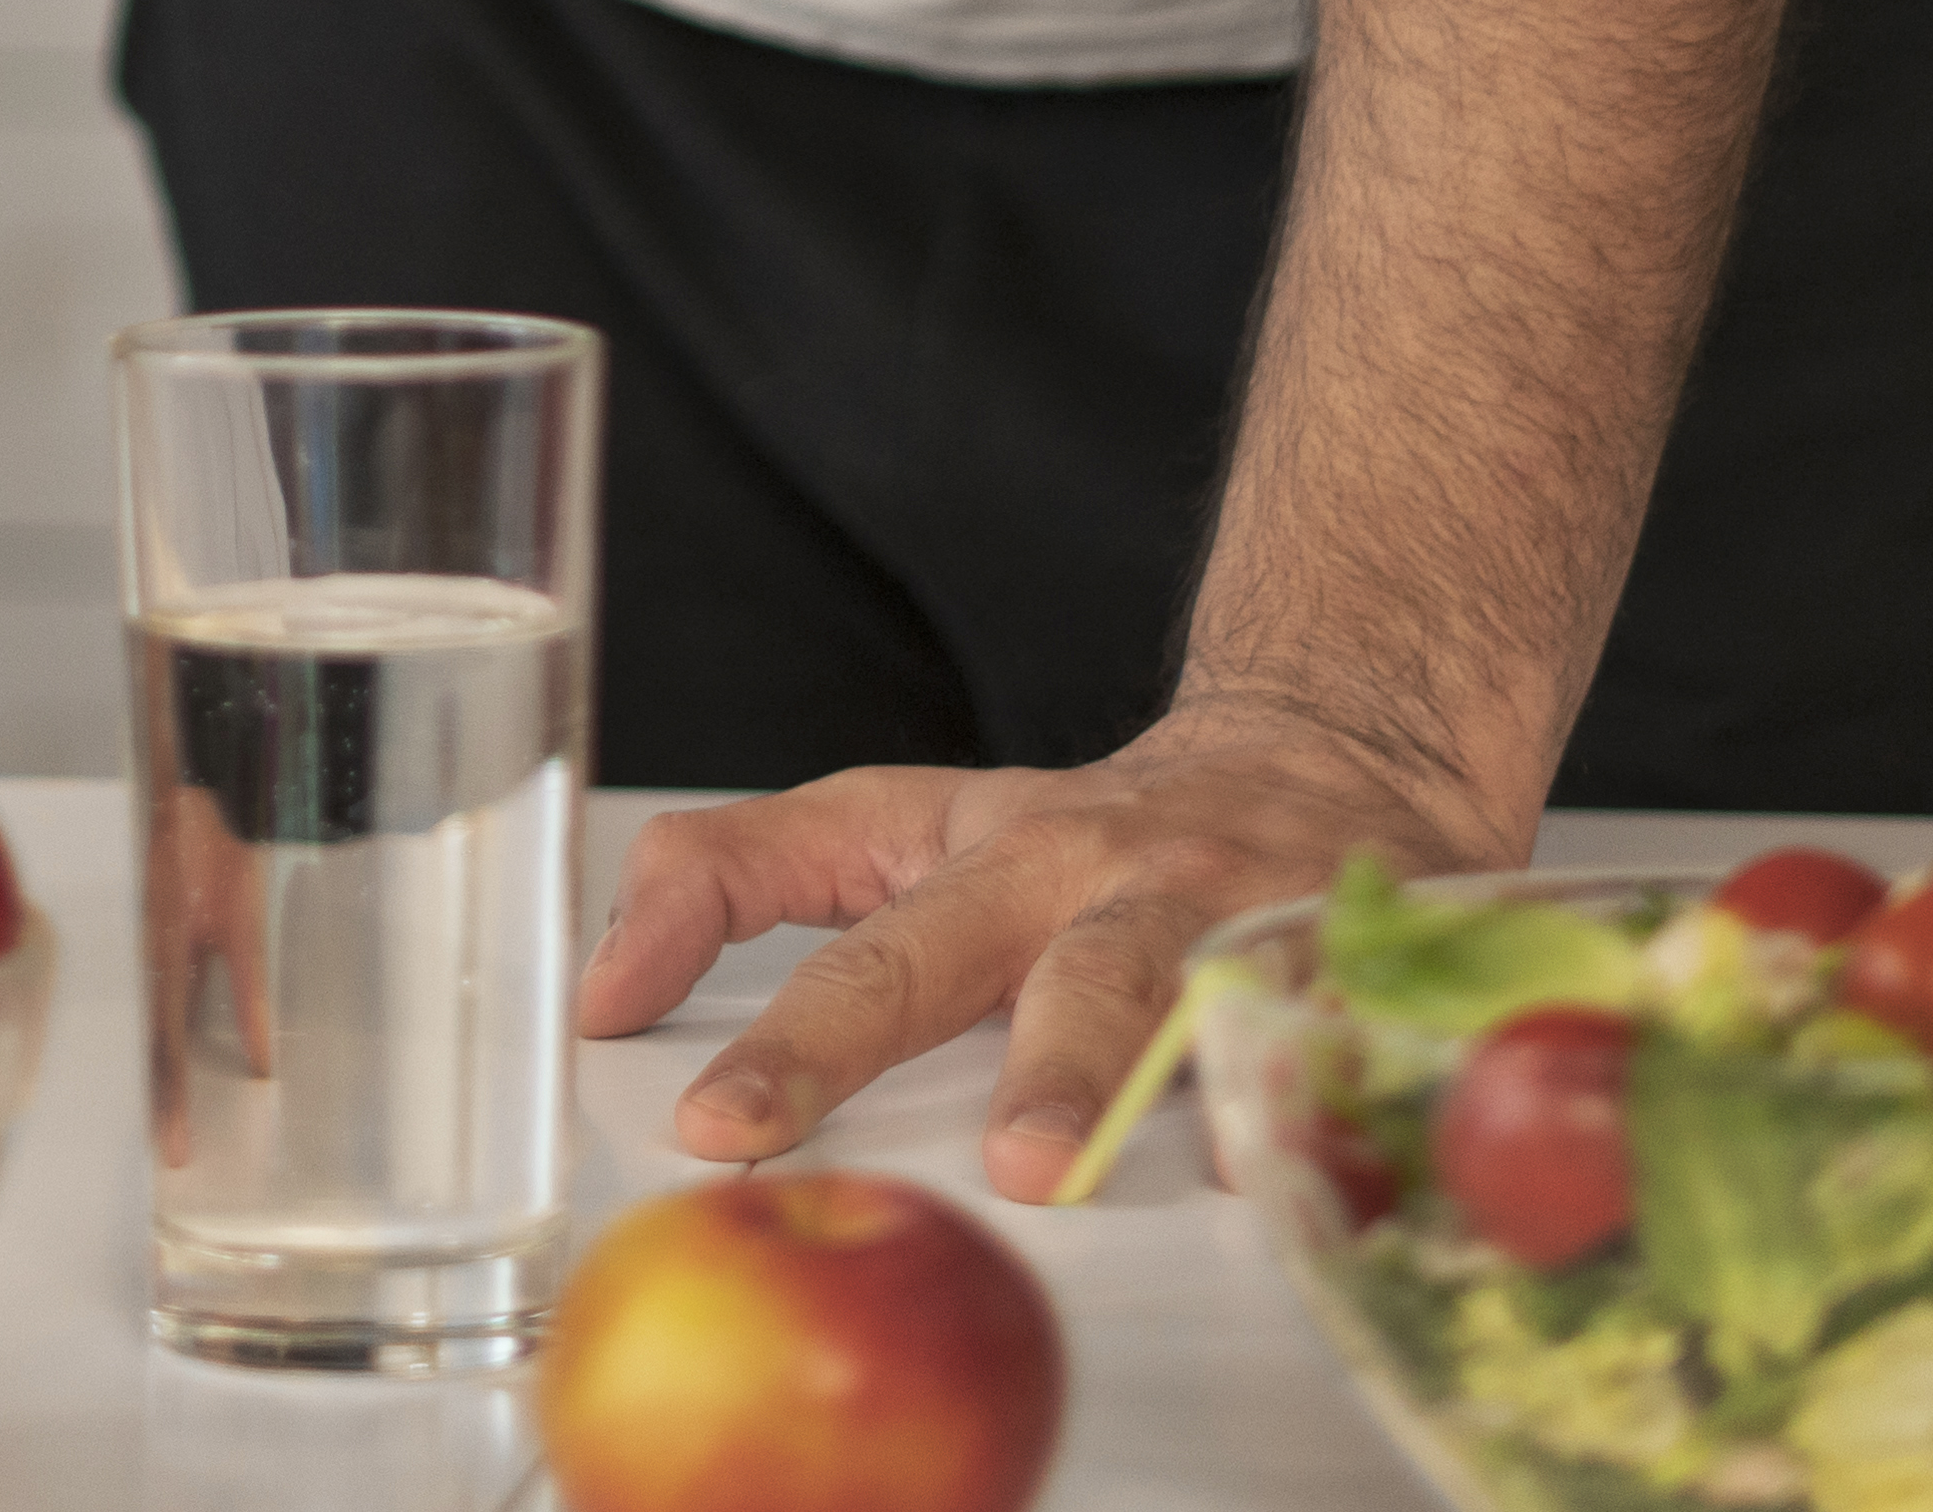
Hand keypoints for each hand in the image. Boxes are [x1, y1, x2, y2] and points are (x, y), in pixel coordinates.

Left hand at [570, 694, 1497, 1202]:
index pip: (806, 854)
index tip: (610, 1016)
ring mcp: (1189, 913)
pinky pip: (1288, 1040)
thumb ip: (746, 878)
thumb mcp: (913, 824)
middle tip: (750, 1120)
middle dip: (834, 1035)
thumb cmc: (1094, 838)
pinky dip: (1268, 1104)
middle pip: (933, 945)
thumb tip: (602, 990)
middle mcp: (1068, 865)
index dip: (694, 918)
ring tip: (1027, 1157)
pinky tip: (1248, 1167)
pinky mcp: (1309, 966)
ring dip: (1071, 1069)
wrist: (1330, 764)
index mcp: (966, 833)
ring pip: (1124, 985)